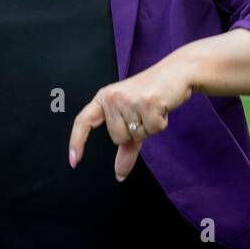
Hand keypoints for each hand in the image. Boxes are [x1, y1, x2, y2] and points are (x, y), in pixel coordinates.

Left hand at [68, 52, 196, 181]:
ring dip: (149, 127)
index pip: (83, 121)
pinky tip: (161, 107)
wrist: (175, 73)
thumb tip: (119, 175)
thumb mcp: (133, 118)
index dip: (77, 141)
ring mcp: (129, 99)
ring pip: (136, 136)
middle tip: (143, 112)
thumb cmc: (152, 95)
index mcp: (104, 98)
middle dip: (135, 132)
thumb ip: (125, 147)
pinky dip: (161, 123)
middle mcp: (112, 97)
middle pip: (117, 138)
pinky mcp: (148, 102)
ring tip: (152, 108)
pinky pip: (153, 130)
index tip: (73, 161)